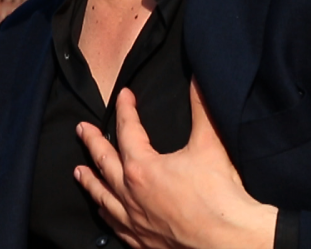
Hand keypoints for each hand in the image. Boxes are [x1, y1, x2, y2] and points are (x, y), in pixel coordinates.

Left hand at [74, 81, 276, 248]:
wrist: (232, 242)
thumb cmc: (220, 197)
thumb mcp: (211, 146)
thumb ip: (202, 110)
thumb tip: (197, 80)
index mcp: (142, 168)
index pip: (127, 130)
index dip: (125, 109)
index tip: (124, 96)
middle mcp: (130, 193)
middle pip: (103, 161)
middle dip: (92, 142)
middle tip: (81, 129)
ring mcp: (133, 219)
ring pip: (102, 196)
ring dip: (90, 181)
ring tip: (78, 171)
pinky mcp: (142, 240)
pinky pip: (115, 225)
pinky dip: (106, 214)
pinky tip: (103, 211)